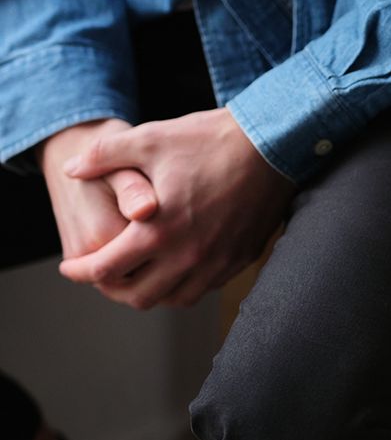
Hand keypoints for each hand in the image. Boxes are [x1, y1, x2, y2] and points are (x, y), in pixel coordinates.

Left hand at [58, 108, 292, 308]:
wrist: (271, 146)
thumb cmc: (209, 140)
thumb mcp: (148, 139)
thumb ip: (102, 156)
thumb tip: (71, 170)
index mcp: (158, 230)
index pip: (106, 269)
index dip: (80, 272)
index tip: (71, 267)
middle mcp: (187, 256)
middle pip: (139, 297)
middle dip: (112, 290)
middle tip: (103, 275)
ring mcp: (217, 262)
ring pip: (174, 299)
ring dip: (151, 292)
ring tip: (140, 274)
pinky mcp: (240, 260)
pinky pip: (205, 289)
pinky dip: (183, 286)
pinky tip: (176, 266)